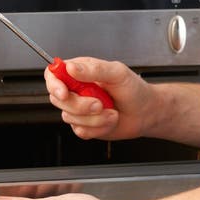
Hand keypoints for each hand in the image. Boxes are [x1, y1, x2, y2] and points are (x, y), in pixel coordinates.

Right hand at [45, 57, 159, 140]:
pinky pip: (81, 131)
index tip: (64, 92)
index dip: (54, 84)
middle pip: (57, 99)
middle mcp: (76, 90)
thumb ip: (93, 70)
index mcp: (81, 72)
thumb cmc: (134, 89)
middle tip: (100, 103)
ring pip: (69, 117)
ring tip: (111, 111)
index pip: (53, 75)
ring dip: (94, 118)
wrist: (146, 112)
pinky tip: (109, 120)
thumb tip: (71, 67)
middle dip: (80, 105)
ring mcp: (79, 109)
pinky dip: (98, 128)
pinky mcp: (84, 126)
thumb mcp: (117, 73)